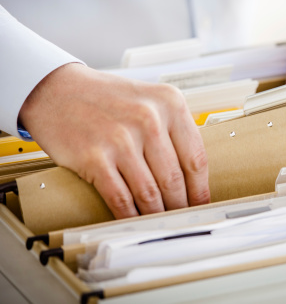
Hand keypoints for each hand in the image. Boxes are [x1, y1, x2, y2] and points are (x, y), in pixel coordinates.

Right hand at [19, 63, 209, 218]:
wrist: (57, 89)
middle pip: (174, 179)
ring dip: (157, 214)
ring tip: (161, 223)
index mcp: (170, 103)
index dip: (200, 189)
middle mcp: (149, 118)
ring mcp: (121, 138)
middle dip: (180, 206)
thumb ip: (172, 130)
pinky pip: (121, 198)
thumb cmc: (106, 98)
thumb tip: (191, 175)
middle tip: (182, 218)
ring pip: (150, 192)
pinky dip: (130, 215)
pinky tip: (135, 221)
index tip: (201, 204)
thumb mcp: (150, 101)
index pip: (196, 158)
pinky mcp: (94, 157)